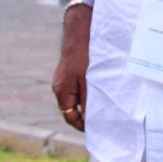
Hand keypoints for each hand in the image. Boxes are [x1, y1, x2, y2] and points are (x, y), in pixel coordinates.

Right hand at [52, 4, 91, 130]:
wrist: (79, 32)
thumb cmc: (83, 56)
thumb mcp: (88, 80)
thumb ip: (87, 101)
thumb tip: (88, 120)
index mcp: (62, 91)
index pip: (69, 116)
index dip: (81, 125)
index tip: (95, 129)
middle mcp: (60, 87)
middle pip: (71, 109)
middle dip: (85, 116)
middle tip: (102, 120)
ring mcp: (63, 80)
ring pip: (75, 99)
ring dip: (87, 103)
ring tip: (102, 106)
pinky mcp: (68, 73)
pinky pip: (77, 89)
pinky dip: (86, 93)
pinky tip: (98, 90)